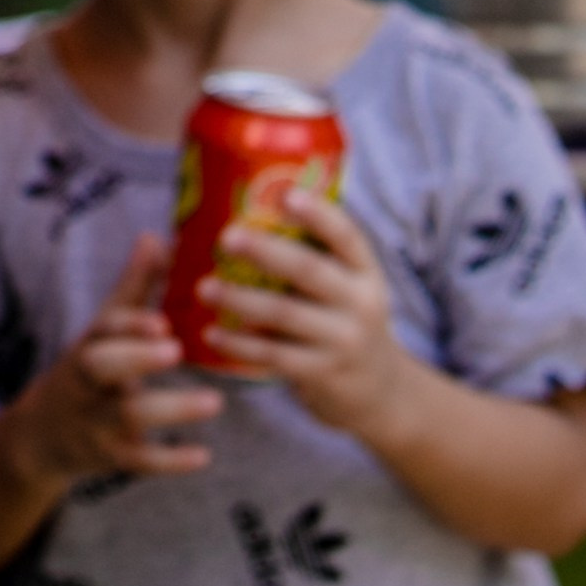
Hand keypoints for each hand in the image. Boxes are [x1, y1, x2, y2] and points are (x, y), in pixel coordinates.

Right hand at [10, 235, 220, 489]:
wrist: (43, 434)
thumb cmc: (88, 368)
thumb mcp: (103, 328)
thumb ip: (133, 287)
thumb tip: (156, 235)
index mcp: (90, 343)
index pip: (103, 328)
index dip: (129, 325)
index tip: (162, 321)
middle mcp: (88, 380)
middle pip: (102, 366)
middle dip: (136, 357)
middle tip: (176, 349)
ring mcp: (97, 420)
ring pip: (127, 415)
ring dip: (170, 408)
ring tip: (214, 401)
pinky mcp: (112, 457)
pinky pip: (139, 462)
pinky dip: (170, 460)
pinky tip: (204, 455)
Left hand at [200, 189, 402, 436]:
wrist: (381, 391)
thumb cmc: (345, 319)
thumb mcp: (349, 286)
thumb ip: (314, 256)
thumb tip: (245, 214)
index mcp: (364, 271)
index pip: (346, 236)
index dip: (318, 215)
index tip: (287, 194)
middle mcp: (360, 303)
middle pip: (309, 271)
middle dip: (266, 252)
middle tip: (226, 237)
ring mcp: (344, 341)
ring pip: (285, 314)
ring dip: (240, 300)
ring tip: (204, 288)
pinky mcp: (323, 374)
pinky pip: (275, 356)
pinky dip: (240, 345)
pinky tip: (211, 334)